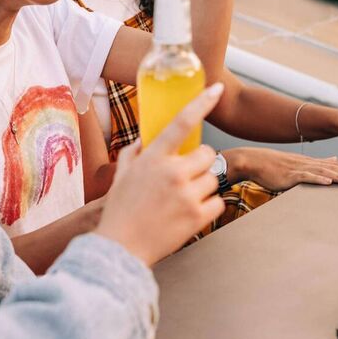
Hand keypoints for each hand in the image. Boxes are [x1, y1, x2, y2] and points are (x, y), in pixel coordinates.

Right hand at [96, 83, 226, 265]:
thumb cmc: (119, 211)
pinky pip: (218, 202)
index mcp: (153, 158)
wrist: (120, 249)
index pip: (181, 122)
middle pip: (207, 153)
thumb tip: (146, 140)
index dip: (201, 103)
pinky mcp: (197, 217)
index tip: (216, 89)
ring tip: (181, 201)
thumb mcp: (121, 176)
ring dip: (202, 187)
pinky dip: (208, 207)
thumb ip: (134, 153)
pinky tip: (188, 214)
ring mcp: (186, 195)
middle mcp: (172, 172)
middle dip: (199, 163)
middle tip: (185, 177)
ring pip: (212, 178)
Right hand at [227, 147, 337, 191]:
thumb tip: (336, 159)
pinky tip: (327, 182)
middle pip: (334, 169)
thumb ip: (319, 163)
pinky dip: (317, 179)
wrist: (255, 161)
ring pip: (323, 172)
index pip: (336, 166)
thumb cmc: (275, 165)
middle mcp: (309, 164)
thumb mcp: (299, 163)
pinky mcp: (290, 176)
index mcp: (312, 162)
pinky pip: (306, 177)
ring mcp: (300, 168)